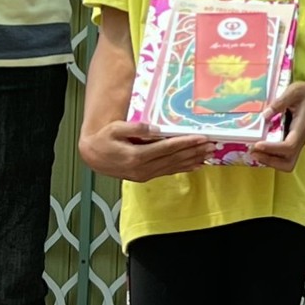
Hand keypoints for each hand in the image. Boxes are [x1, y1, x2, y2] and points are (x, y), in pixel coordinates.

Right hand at [79, 119, 220, 183]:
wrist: (93, 157)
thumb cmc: (103, 139)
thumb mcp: (115, 128)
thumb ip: (134, 128)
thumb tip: (155, 128)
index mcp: (136, 156)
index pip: (166, 148)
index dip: (185, 143)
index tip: (200, 138)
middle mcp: (143, 168)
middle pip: (174, 159)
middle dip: (194, 151)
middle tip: (212, 145)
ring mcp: (145, 174)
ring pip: (173, 167)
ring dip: (192, 160)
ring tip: (209, 155)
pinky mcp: (145, 176)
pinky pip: (168, 172)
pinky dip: (183, 168)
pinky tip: (195, 165)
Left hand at [249, 82, 304, 174]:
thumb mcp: (294, 91)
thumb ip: (280, 102)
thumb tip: (265, 115)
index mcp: (301, 128)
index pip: (289, 146)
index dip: (272, 149)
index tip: (257, 144)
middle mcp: (300, 138)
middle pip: (289, 162)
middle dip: (271, 161)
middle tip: (254, 153)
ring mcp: (297, 141)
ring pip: (286, 162)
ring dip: (270, 161)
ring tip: (254, 152)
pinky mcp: (293, 139)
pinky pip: (283, 155)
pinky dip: (271, 156)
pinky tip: (260, 147)